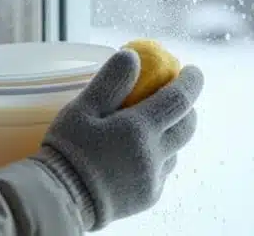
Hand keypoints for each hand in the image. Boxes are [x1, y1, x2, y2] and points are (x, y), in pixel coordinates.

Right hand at [31, 50, 202, 230]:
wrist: (61, 198)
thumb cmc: (69, 149)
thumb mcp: (82, 109)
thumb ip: (110, 82)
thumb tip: (132, 56)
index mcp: (139, 130)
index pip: (179, 100)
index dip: (190, 82)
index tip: (192, 70)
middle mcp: (154, 155)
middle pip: (187, 127)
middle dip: (186, 108)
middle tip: (174, 96)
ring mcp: (154, 179)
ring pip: (175, 150)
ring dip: (170, 134)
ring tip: (149, 127)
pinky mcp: (148, 197)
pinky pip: (161, 172)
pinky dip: (157, 158)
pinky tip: (135, 155)